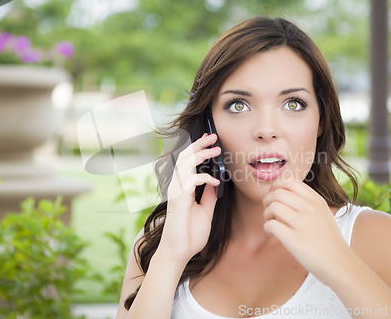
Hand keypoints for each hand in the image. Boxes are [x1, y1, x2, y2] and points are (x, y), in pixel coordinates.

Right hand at [158, 133, 220, 264]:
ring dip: (200, 154)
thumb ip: (209, 195)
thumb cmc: (190, 234)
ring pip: (185, 164)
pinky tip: (214, 180)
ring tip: (215, 148)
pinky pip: (189, 180)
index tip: (211, 142)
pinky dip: (203, 177)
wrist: (180, 252)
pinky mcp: (177, 199)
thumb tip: (215, 181)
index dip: (198, 150)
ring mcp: (176, 192)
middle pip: (185, 157)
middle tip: (212, 136)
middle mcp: (177, 186)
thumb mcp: (206, 211)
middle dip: (198, 145)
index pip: (189, 163)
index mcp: (183, 188)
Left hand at [262, 179, 350, 283]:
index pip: (290, 182)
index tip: (274, 196)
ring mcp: (303, 224)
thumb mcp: (322, 213)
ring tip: (271, 222)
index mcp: (317, 200)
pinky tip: (272, 234)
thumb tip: (278, 191)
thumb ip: (305, 201)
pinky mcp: (295, 240)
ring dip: (266, 214)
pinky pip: (271, 225)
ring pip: (272, 207)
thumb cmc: (327, 240)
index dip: (276, 187)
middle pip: (277, 193)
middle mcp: (310, 209)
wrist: (339, 264)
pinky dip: (267, 228)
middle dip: (267, 201)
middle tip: (269, 211)